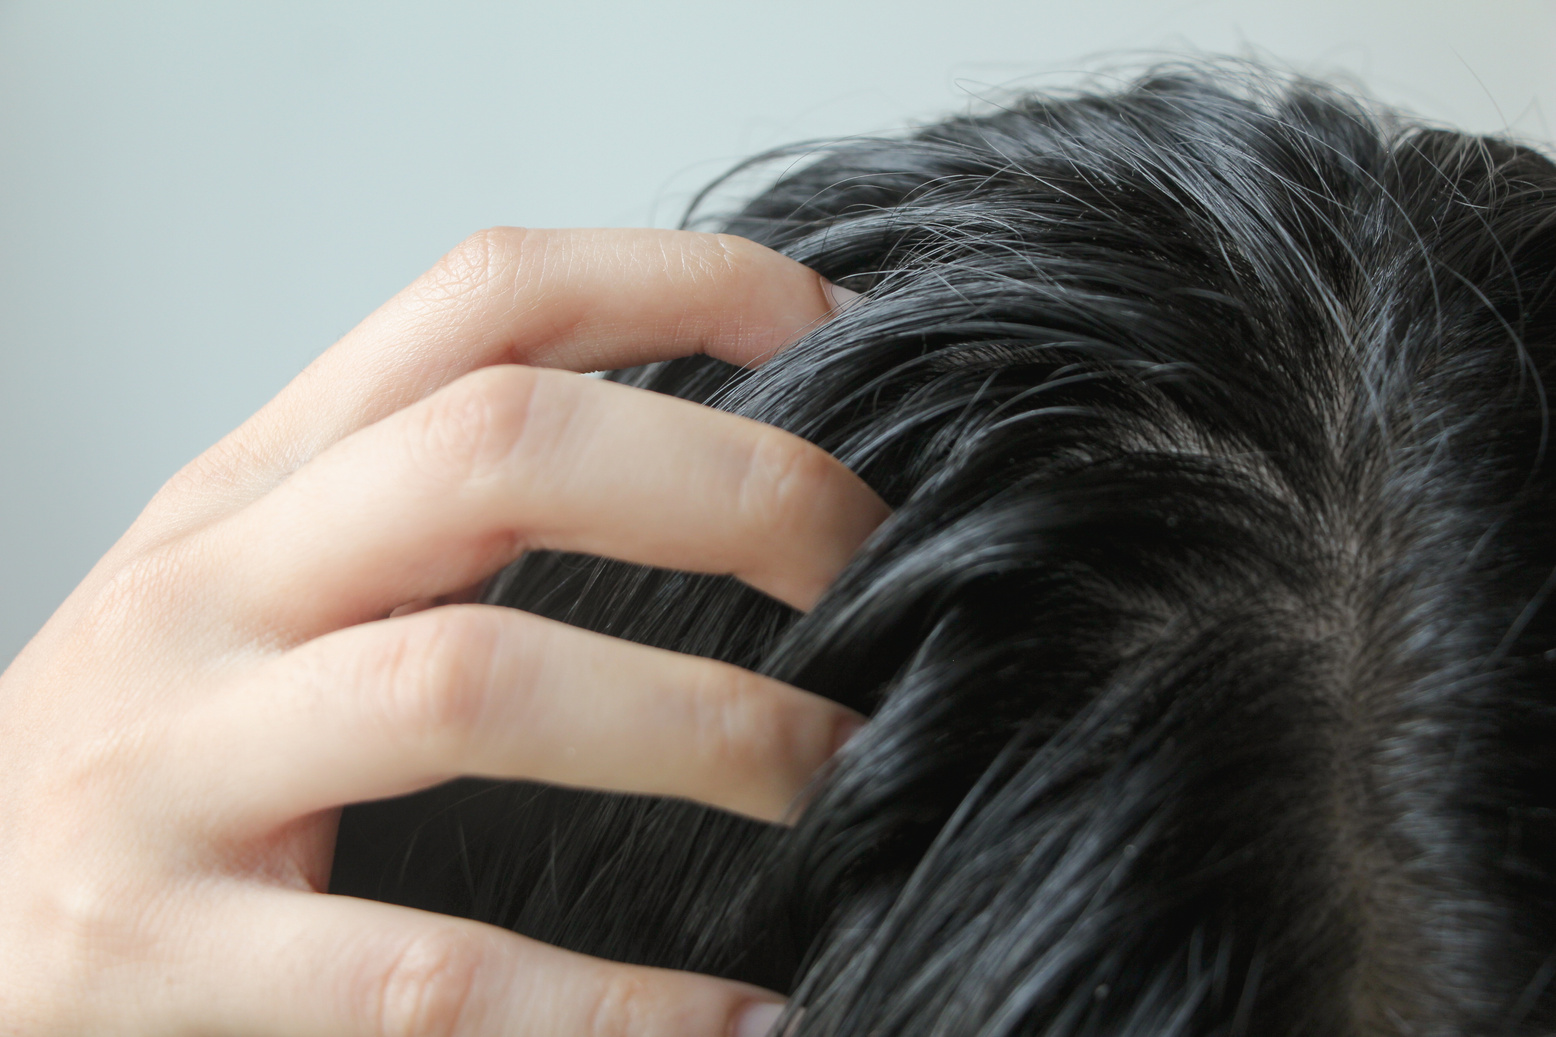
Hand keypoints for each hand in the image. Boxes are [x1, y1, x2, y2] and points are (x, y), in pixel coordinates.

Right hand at [0, 228, 886, 1035]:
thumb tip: (710, 478)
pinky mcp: (142, 954)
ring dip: (700, 727)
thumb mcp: (264, 583)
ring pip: (471, 683)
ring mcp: (165, 763)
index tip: (842, 337)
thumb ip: (431, 514)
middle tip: (876, 567)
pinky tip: (740, 1022)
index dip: (684, 288)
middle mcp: (209, 587)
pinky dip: (612, 1007)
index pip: (486, 299)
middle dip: (732, 488)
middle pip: (503, 448)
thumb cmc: (151, 752)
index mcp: (259, 481)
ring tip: (836, 771)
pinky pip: (423, 978)